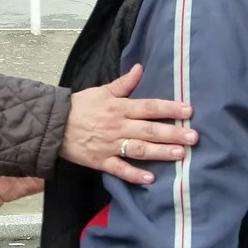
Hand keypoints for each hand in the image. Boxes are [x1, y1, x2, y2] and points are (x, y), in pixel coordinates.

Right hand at [61, 64, 197, 184]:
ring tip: (180, 154)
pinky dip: (134, 175)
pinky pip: (120, 169)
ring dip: (160, 152)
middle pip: (149, 130)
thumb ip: (123, 83)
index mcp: (119, 107)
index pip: (149, 107)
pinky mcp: (101, 161)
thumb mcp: (101, 90)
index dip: (170, 108)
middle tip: (194, 137)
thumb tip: (140, 68)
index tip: (188, 111)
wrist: (53, 124)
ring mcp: (110, 145)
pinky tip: (150, 179)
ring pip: (139, 149)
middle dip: (173, 133)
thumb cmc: (78, 106)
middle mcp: (118, 126)